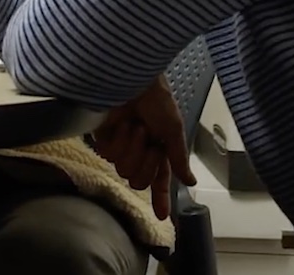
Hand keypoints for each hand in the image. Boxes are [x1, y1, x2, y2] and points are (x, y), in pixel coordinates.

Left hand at [90, 77, 194, 219]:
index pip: (160, 179)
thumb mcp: (173, 128)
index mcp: (159, 148)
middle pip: (139, 180)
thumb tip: (190, 181)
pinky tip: (121, 124)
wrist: (132, 77)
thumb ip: (178, 157)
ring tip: (136, 126)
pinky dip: (118, 140)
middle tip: (150, 141)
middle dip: (146, 162)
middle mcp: (139, 150)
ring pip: (124, 170)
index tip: (164, 216)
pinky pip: (109, 156)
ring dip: (133, 147)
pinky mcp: (103, 138)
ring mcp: (120, 145)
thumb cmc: (156, 98)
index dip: (161, 198)